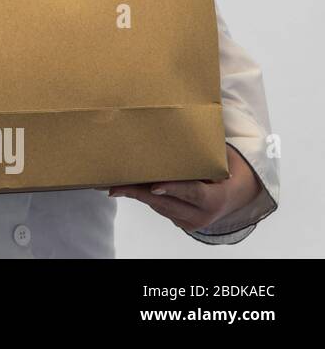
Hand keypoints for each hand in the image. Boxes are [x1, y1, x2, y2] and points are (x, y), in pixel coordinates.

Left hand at [106, 144, 261, 233]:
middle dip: (140, 193)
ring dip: (138, 194)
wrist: (239, 195)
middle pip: (167, 203)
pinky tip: (130, 186)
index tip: (153, 186)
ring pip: (160, 206)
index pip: (193, 193)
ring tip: (116, 182)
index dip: (173, 188)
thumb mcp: (224, 161)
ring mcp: (191, 223)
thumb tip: (181, 130)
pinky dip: (146, 196)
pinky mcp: (182, 223)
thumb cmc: (229, 170)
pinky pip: (160, 208)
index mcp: (216, 199)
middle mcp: (203, 215)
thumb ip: (205, 154)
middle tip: (116, 186)